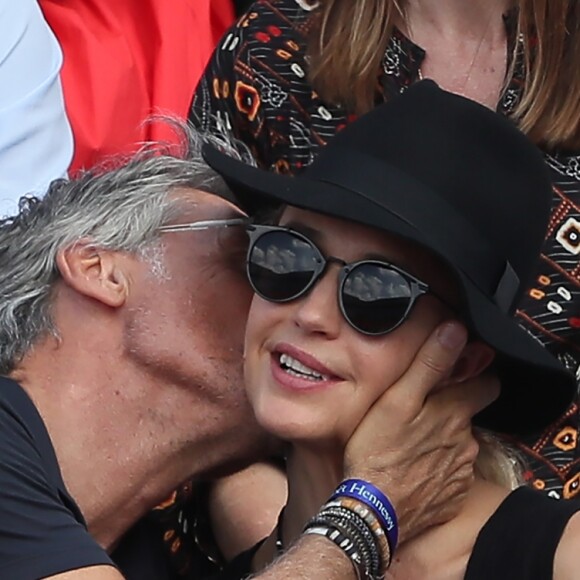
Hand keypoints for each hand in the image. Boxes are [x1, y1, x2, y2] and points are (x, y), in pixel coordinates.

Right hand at [344, 321, 499, 543]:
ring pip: (459, 444)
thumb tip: (456, 329)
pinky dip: (438, 467)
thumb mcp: (397, 399)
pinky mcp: (453, 495)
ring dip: (442, 439)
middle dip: (451, 409)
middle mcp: (466, 440)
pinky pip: (452, 473)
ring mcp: (461, 471)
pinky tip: (414, 467)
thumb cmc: (378, 450)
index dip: (475, 377)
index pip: (488, 385)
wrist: (372, 511)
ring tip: (410, 442)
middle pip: (469, 415)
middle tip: (419, 412)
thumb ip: (429, 364)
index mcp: (454, 412)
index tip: (457, 376)